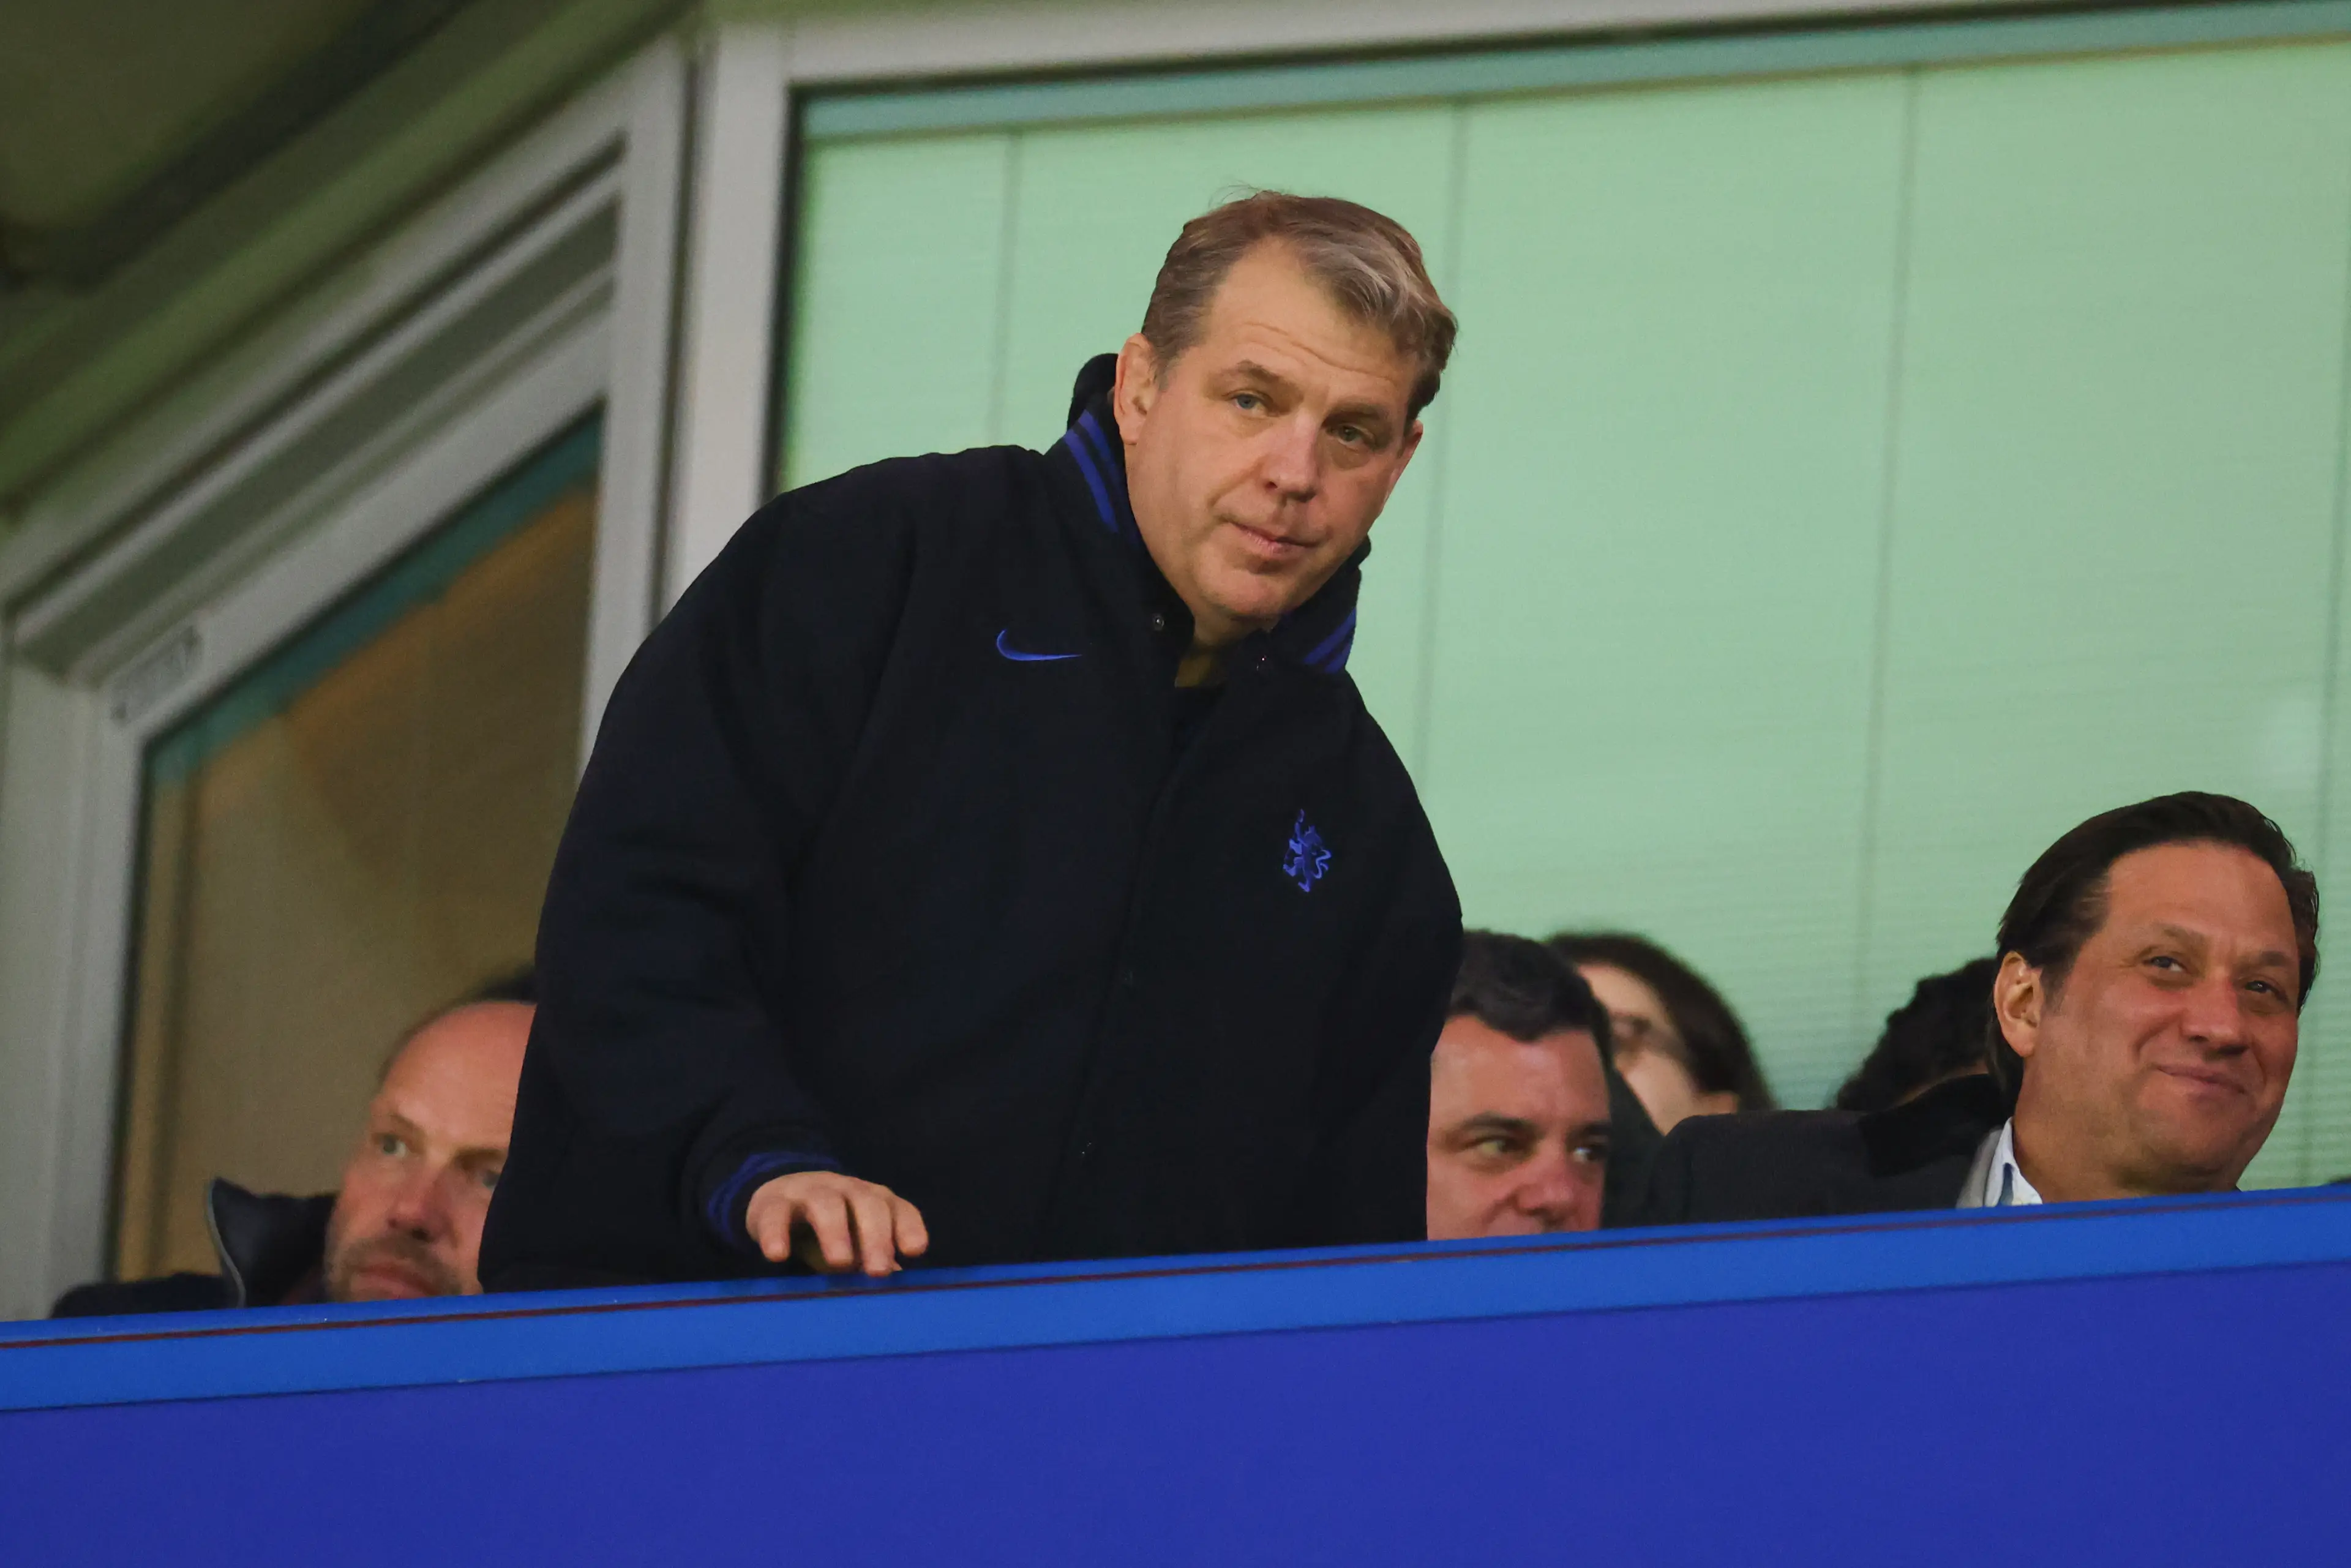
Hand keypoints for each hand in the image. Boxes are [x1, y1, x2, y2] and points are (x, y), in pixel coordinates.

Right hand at [744, 1170, 928, 1276]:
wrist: (779, 1198)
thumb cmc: (831, 1228)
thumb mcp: (856, 1243)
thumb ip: (875, 1262)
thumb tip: (899, 1293)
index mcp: (874, 1200)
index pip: (897, 1208)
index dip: (907, 1227)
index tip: (914, 1251)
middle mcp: (847, 1191)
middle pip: (868, 1204)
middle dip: (876, 1236)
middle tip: (879, 1271)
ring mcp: (810, 1192)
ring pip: (826, 1204)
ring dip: (835, 1232)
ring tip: (840, 1263)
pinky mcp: (774, 1202)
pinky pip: (776, 1214)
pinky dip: (776, 1233)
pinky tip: (777, 1255)